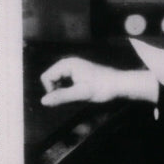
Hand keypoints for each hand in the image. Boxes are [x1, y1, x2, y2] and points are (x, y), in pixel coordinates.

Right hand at [40, 58, 157, 106]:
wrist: (120, 84)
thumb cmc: (103, 88)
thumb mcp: (81, 94)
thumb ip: (61, 96)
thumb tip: (43, 101)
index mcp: (67, 64)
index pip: (46, 77)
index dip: (51, 91)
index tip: (64, 99)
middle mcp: (68, 62)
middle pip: (50, 78)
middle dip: (56, 90)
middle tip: (72, 98)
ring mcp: (72, 67)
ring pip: (56, 81)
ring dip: (62, 91)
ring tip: (77, 95)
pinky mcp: (77, 72)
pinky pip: (64, 81)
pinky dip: (67, 89)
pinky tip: (79, 93)